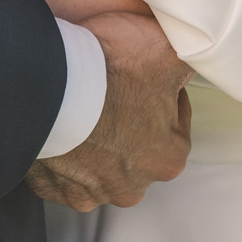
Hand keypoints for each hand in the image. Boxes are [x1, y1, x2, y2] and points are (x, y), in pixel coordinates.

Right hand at [26, 11, 191, 211]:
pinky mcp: (52, 189)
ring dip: (93, 141)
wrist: (44, 87)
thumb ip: (188, 58)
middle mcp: (133, 186)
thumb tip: (197, 54)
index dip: (160, 87)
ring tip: (79, 105)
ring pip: (98, 162)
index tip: (142, 71)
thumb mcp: (165, 49)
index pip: (175, 117)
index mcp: (169, 157)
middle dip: (128, 121)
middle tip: (109, 88)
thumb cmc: (109, 70)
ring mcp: (89, 191)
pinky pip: (61, 169)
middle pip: (138, 146)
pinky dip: (61, 149)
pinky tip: (58, 124)